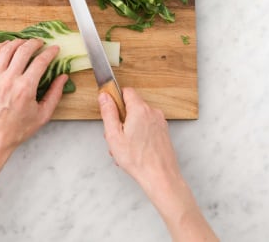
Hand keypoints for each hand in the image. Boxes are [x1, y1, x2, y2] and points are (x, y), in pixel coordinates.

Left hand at [0, 39, 67, 176]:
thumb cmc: (16, 130)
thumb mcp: (42, 115)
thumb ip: (55, 94)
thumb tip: (63, 77)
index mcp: (25, 88)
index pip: (41, 61)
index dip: (50, 52)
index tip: (55, 49)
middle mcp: (9, 80)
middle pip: (23, 50)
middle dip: (35, 43)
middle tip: (40, 43)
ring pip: (6, 50)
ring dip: (17, 42)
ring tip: (24, 42)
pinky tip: (6, 46)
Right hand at [99, 88, 217, 240]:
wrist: (160, 176)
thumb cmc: (137, 159)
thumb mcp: (114, 135)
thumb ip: (108, 112)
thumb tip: (104, 96)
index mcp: (140, 109)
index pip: (126, 91)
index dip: (116, 100)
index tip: (110, 111)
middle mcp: (152, 112)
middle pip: (132, 107)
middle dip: (121, 119)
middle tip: (115, 136)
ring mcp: (160, 123)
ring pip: (139, 119)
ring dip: (129, 129)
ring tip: (124, 148)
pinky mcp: (163, 133)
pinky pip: (146, 127)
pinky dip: (139, 135)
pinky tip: (134, 151)